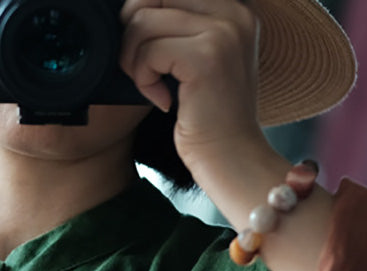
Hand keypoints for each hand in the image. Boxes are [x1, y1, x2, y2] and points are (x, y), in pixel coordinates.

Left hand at [119, 0, 264, 180]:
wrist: (232, 159)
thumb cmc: (209, 116)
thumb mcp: (198, 58)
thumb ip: (177, 26)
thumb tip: (132, 7)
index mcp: (233, 7)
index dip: (143, 14)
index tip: (148, 53)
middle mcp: (234, 11)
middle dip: (132, 32)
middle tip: (142, 69)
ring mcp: (223, 32)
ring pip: (144, 21)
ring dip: (134, 60)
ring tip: (153, 86)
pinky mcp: (207, 57)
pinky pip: (149, 51)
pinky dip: (143, 78)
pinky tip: (162, 99)